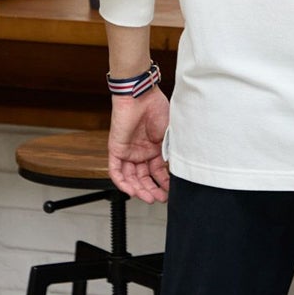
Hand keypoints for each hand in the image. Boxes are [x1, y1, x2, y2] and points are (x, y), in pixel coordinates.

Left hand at [108, 86, 170, 203]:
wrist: (141, 95)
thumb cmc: (157, 108)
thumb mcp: (170, 133)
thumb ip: (171, 151)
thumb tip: (177, 169)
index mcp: (155, 147)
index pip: (158, 171)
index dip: (164, 182)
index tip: (170, 191)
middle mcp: (141, 151)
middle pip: (144, 177)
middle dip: (152, 189)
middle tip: (159, 199)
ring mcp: (128, 151)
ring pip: (131, 177)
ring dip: (139, 189)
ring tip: (148, 198)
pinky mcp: (116, 149)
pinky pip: (116, 171)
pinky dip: (122, 182)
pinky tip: (132, 191)